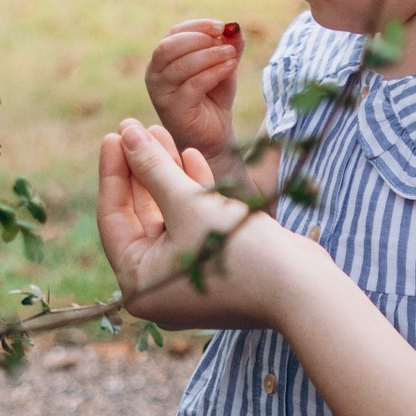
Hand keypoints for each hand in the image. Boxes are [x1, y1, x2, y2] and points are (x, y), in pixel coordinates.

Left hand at [95, 116, 292, 325]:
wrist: (302, 288)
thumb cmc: (237, 249)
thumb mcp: (187, 203)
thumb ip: (152, 168)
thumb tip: (125, 133)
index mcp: (139, 284)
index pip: (113, 219)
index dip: (113, 172)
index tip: (113, 134)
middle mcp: (158, 288)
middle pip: (140, 218)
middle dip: (141, 170)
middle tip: (134, 127)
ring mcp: (189, 281)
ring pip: (169, 218)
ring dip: (167, 176)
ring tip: (160, 132)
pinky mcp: (218, 269)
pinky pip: (194, 226)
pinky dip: (193, 195)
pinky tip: (191, 155)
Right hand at [146, 18, 243, 162]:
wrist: (213, 137)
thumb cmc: (213, 99)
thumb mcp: (223, 66)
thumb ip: (228, 47)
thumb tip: (235, 27)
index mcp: (163, 60)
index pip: (174, 34)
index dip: (197, 26)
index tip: (221, 26)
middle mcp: (155, 74)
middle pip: (169, 46)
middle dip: (199, 39)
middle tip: (225, 42)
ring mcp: (161, 93)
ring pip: (181, 65)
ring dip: (210, 55)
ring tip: (231, 55)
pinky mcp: (172, 110)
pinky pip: (193, 85)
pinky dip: (213, 72)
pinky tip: (230, 68)